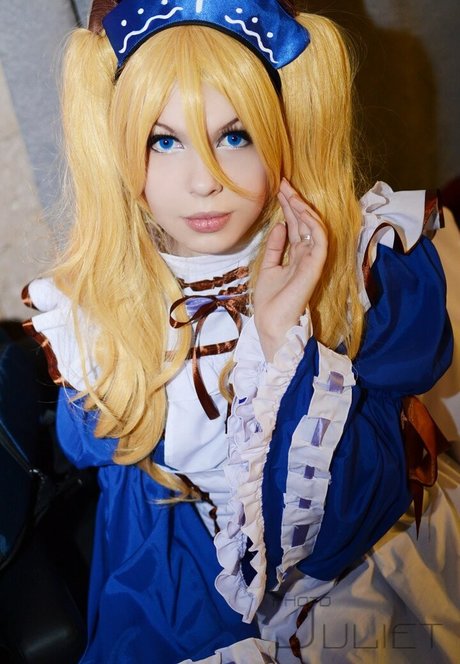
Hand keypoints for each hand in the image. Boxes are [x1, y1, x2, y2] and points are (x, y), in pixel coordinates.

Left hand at [254, 179, 327, 360]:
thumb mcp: (269, 267)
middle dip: (294, 201)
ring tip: (289, 191)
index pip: (295, 225)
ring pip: (312, 226)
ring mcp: (312, 260)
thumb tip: (279, 225)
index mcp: (296, 257)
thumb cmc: (270, 301)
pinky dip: (311, 222)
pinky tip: (300, 208)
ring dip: (302, 207)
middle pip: (303, 222)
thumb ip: (276, 247)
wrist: (272, 323)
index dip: (288, 207)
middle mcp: (306, 255)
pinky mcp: (316, 265)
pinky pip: (319, 238)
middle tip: (283, 182)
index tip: (279, 189)